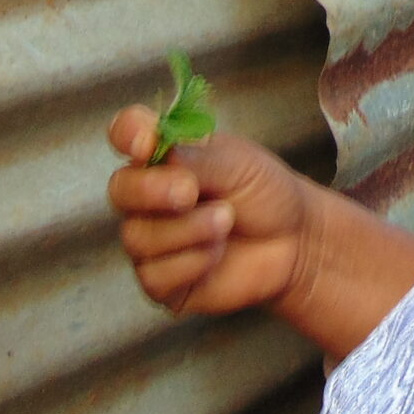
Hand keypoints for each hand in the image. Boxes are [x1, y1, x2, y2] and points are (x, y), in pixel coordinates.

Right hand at [106, 104, 314, 317]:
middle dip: (152, 190)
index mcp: (162, 155)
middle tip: (190, 192)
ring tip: (226, 221)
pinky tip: (217, 254)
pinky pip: (154, 275)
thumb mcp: (235, 164)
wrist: (293, 240)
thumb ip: (194, 158)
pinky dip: (192, 262)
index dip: (128, 133)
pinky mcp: (161, 281)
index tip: (145, 140)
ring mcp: (151, 239)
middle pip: (120, 190)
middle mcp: (147, 196)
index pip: (126, 133)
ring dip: (188, 229)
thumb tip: (155, 150)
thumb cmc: (261, 192)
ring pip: (138, 237)